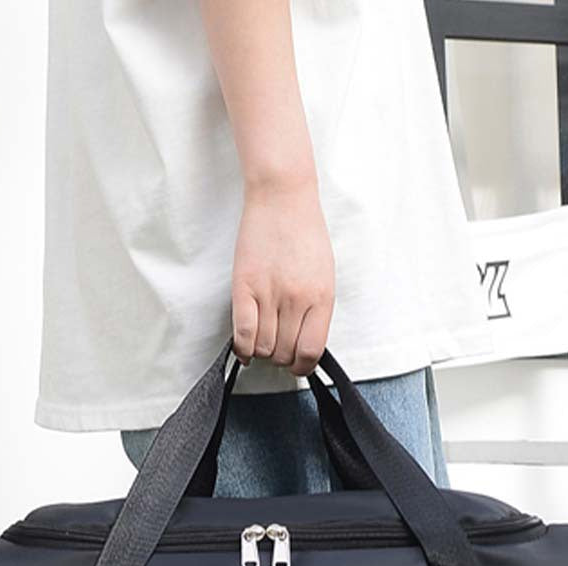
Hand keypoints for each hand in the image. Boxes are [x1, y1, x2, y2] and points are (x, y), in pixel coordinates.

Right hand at [231, 178, 334, 376]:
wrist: (283, 197)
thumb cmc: (305, 234)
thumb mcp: (325, 275)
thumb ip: (317, 310)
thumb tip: (304, 343)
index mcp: (321, 298)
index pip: (311, 351)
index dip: (302, 366)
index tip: (297, 365)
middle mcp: (296, 300)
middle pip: (285, 353)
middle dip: (281, 359)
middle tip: (277, 349)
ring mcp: (269, 294)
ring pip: (263, 348)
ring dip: (262, 352)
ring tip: (262, 341)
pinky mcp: (244, 286)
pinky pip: (242, 333)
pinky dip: (242, 348)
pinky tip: (245, 348)